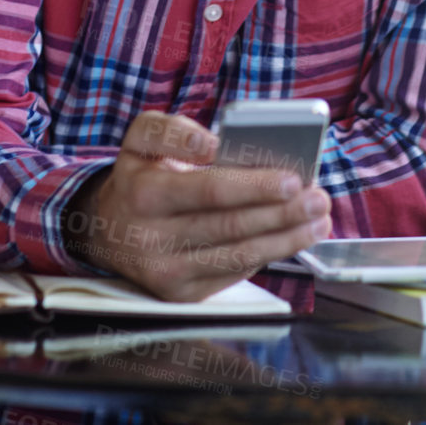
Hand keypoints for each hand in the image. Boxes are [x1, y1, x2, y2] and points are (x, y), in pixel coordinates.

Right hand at [64, 111, 330, 302]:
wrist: (106, 231)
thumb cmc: (138, 177)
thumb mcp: (140, 139)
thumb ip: (173, 129)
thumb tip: (212, 143)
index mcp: (145, 194)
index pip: (208, 191)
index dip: (254, 187)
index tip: (293, 179)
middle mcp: (152, 240)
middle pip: (231, 226)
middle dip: (283, 213)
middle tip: (319, 198)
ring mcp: (167, 274)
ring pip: (239, 256)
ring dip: (287, 239)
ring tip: (318, 221)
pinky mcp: (182, 295)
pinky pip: (234, 274)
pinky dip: (268, 255)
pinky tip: (293, 238)